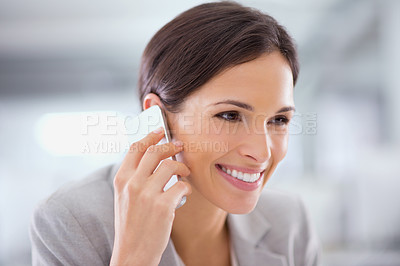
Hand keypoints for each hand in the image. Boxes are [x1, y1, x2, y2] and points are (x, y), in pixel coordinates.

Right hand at [110, 128, 190, 265]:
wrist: (131, 254)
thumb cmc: (131, 225)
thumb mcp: (124, 197)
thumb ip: (134, 177)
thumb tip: (154, 158)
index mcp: (121, 179)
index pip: (136, 148)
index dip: (150, 136)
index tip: (161, 131)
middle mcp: (132, 184)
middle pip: (155, 152)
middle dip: (170, 145)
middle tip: (179, 146)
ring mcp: (147, 194)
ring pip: (171, 166)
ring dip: (182, 167)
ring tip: (185, 174)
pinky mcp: (163, 206)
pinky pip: (181, 186)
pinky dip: (186, 188)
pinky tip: (184, 193)